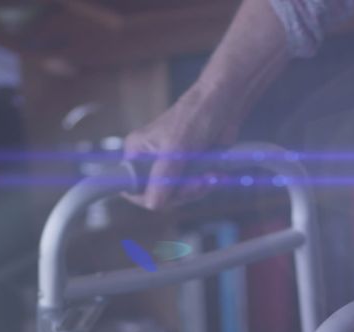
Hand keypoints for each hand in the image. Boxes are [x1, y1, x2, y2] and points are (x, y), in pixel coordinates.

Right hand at [123, 88, 243, 209]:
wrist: (224, 104)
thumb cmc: (195, 117)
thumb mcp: (176, 148)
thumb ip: (163, 177)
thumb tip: (153, 205)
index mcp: (137, 152)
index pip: (130, 187)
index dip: (146, 196)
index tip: (168, 197)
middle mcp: (150, 160)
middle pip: (158, 195)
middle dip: (181, 192)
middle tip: (200, 183)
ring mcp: (171, 166)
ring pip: (178, 194)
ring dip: (197, 189)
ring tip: (211, 176)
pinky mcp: (189, 168)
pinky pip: (192, 188)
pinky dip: (204, 184)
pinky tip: (215, 175)